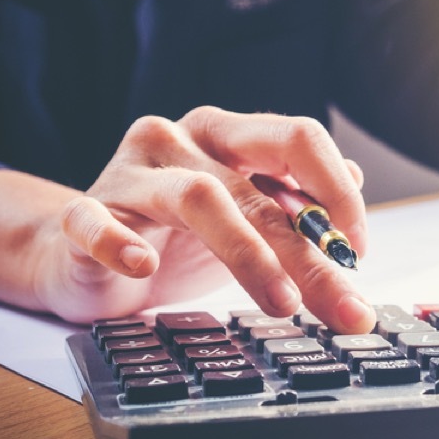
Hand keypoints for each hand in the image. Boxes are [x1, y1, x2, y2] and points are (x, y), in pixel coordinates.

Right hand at [35, 107, 374, 331]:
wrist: (80, 257)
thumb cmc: (170, 235)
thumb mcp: (243, 218)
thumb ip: (295, 202)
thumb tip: (357, 177)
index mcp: (227, 134)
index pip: (298, 139)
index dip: (338, 193)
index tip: (359, 254)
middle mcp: (180, 139)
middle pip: (257, 184)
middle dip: (309, 248)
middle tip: (343, 304)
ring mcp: (129, 173)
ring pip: (198, 198)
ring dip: (247, 253)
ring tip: (282, 302)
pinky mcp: (83, 215)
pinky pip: (96, 223)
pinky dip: (121, 243)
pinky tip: (145, 268)